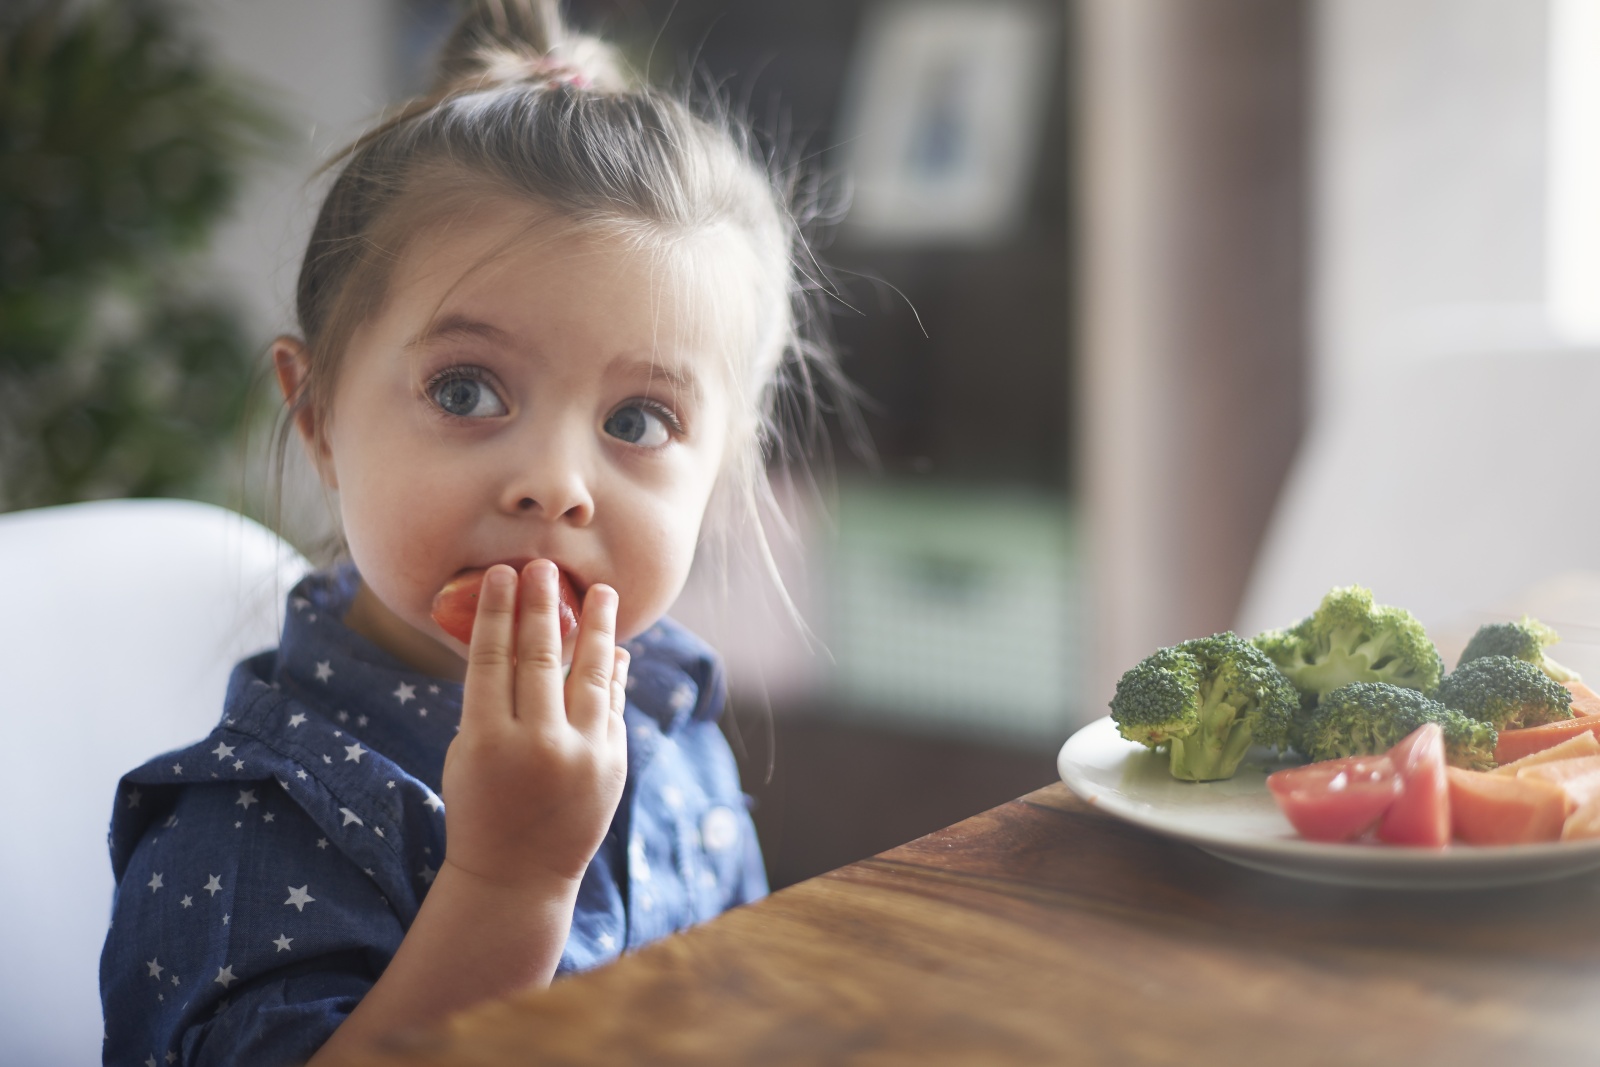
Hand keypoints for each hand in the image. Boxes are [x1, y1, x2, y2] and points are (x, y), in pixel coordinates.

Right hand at [440, 561, 628, 890]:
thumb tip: (522, 640)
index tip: (503, 574)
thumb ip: (492, 701)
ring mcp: (581, 756)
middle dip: (543, 606)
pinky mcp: (612, 765)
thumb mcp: (468, 753)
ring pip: (591, 675)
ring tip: (602, 592)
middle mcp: (537, 745)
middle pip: (540, 657)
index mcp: (486, 740)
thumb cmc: (480, 806)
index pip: (492, 659)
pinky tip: (615, 648)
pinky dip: (614, 675)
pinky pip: (613, 706)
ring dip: (597, 628)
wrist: (517, 876)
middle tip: (545, 567)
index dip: (498, 611)